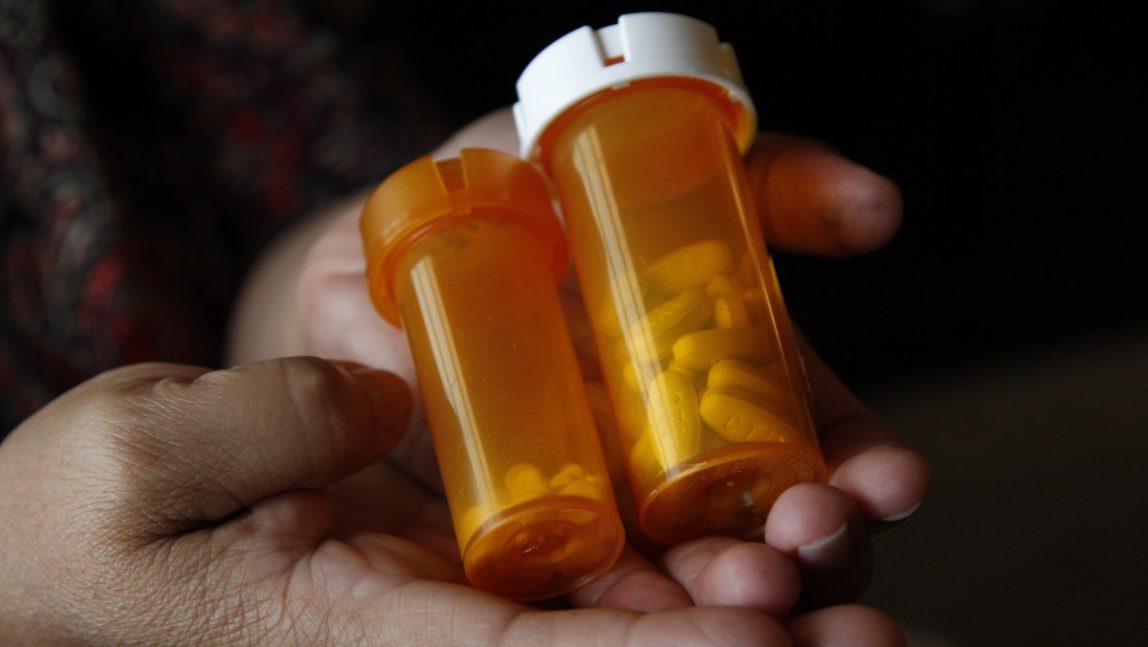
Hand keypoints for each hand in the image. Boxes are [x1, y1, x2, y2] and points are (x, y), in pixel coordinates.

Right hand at [0, 358, 897, 643]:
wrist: (74, 545)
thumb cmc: (85, 519)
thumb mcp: (141, 456)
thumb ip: (265, 427)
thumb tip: (386, 406)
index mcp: (359, 634)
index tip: (758, 636)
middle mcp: (429, 630)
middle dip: (728, 640)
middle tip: (862, 623)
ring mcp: (455, 597)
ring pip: (612, 614)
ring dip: (734, 603)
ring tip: (847, 576)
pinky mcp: (462, 554)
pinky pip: (580, 567)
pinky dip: (672, 563)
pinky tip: (764, 539)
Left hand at [228, 108, 926, 633]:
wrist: (369, 271)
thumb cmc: (511, 203)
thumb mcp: (650, 168)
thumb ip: (765, 184)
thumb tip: (882, 209)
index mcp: (719, 376)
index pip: (817, 440)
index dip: (863, 462)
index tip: (893, 478)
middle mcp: (674, 455)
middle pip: (766, 520)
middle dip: (809, 540)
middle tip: (816, 536)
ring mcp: (601, 508)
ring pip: (687, 570)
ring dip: (733, 588)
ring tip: (753, 591)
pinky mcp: (524, 540)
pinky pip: (582, 592)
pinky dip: (627, 613)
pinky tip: (649, 622)